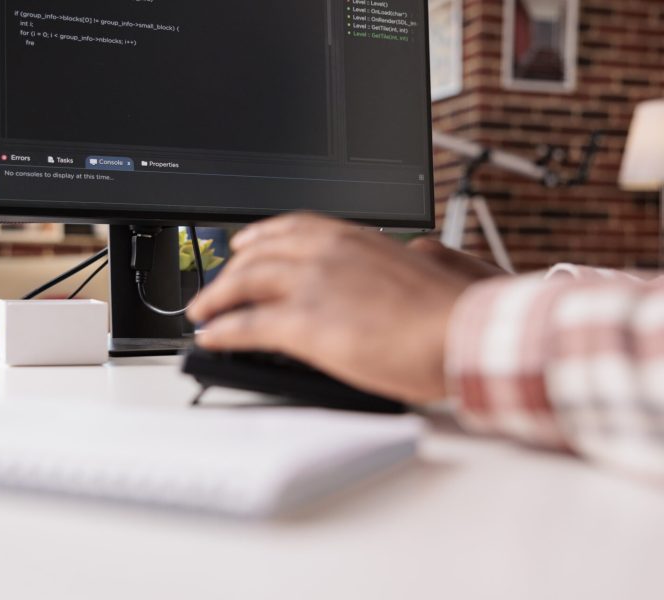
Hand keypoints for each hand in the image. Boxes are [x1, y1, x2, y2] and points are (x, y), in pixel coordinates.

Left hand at [188, 214, 479, 402]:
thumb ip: (391, 260)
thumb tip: (395, 263)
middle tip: (216, 285)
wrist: (463, 332)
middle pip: (259, 254)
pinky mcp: (305, 323)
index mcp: (353, 237)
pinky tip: (212, 337)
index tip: (245, 243)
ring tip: (202, 312)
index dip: (260, 236)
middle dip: (231, 271)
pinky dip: (223, 330)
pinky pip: (247, 324)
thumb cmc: (451, 309)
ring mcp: (312, 285)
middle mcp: (326, 253)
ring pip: (245, 284)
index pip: (292, 226)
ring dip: (217, 298)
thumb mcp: (419, 266)